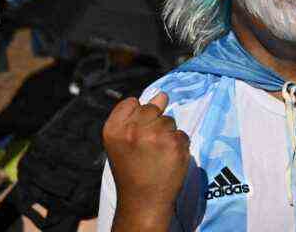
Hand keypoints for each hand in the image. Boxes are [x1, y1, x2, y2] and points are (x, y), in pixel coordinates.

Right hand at [103, 93, 190, 222]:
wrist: (143, 201)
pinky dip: (179, 145)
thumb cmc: (132, 171)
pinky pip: (182, 134)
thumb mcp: (123, 143)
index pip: (131, 102)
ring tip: (157, 155)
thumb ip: (136, 118)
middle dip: (153, 124)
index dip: (137, 115)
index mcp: (113, 128)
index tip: (136, 133)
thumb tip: (162, 95)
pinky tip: (168, 160)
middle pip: (152, 108)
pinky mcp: (175, 143)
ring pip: (169, 120)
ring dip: (167, 135)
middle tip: (147, 148)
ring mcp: (155, 135)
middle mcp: (133, 129)